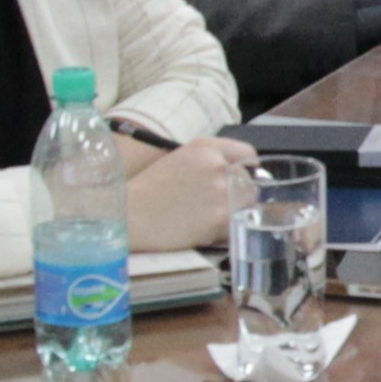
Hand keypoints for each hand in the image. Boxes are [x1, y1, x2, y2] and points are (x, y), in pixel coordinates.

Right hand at [126, 136, 244, 251]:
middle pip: (250, 184)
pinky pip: (235, 227)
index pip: (247, 154)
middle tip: (217, 209)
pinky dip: (223, 234)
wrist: (129, 216)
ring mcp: (221, 191)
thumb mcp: (180, 162)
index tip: (241, 182)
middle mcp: (217, 165)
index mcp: (206, 147)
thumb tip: (239, 177)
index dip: (247, 171)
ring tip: (205, 221)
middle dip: (239, 198)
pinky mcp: (219, 217)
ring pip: (245, 208)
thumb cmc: (149, 192)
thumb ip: (210, 164)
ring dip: (232, 217)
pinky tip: (200, 232)